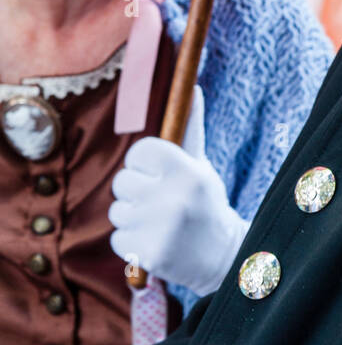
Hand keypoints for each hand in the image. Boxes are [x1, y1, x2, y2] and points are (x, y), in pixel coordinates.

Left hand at [109, 86, 249, 295]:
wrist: (221, 257)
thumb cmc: (206, 202)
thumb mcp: (201, 165)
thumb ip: (191, 128)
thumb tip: (193, 87)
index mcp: (186, 170)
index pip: (138, 152)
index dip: (143, 163)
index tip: (157, 173)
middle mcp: (172, 197)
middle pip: (122, 182)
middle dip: (136, 191)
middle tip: (160, 201)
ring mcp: (158, 228)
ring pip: (117, 211)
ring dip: (132, 217)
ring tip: (159, 222)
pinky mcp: (147, 254)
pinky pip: (117, 238)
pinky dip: (131, 242)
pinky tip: (155, 241)